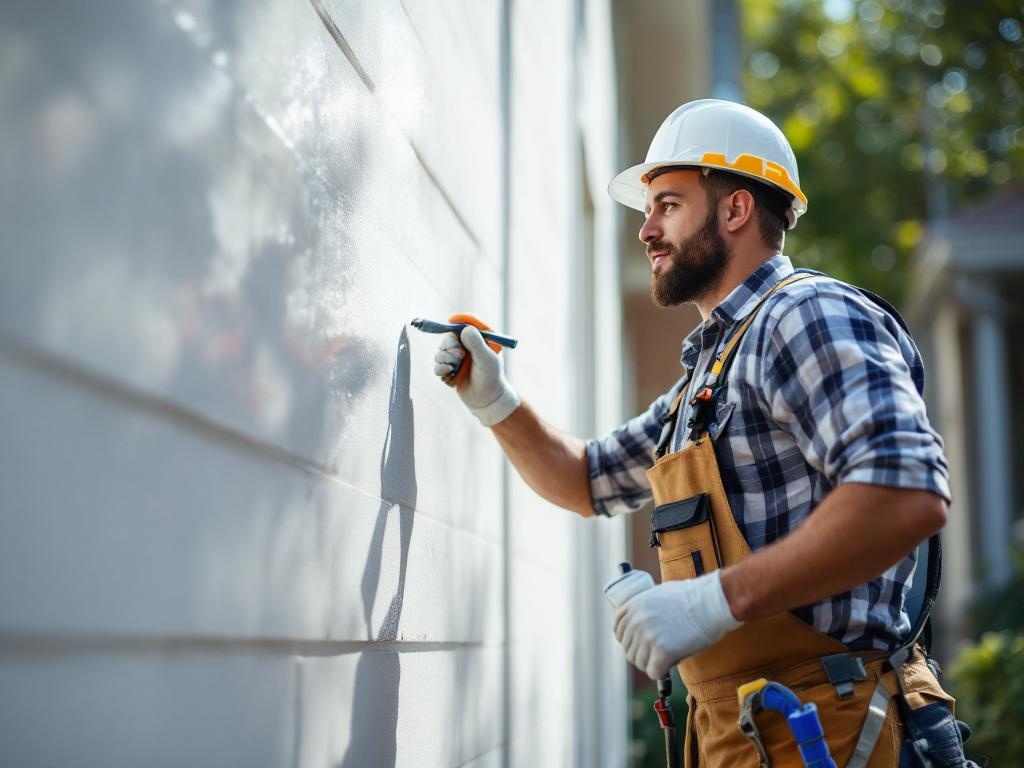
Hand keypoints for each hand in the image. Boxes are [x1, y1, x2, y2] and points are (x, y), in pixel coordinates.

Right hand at [434, 325, 519, 425]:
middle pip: (450, 336)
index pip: (469, 323)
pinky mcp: (450, 368)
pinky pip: (438, 363)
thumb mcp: (486, 360)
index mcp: (482, 339)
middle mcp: (469, 345)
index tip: (451, 321)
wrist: (486, 400)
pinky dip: (441, 368)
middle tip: (458, 355)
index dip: (459, 320)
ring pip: (441, 350)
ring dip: (444, 358)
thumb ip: (476, 344)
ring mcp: (458, 357)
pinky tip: (449, 374)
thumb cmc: (491, 378)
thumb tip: (464, 329)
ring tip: (453, 368)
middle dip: (450, 345)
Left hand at [613, 570, 741, 679]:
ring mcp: (648, 637)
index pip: (618, 630)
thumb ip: (646, 607)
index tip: (638, 644)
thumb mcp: (659, 594)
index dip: (627, 640)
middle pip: (628, 649)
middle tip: (657, 653)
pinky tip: (668, 666)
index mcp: (633, 605)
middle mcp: (636, 621)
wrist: (711, 602)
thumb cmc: (692, 597)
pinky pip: (653, 672)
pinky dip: (660, 672)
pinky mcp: (662, 652)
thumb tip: (640, 623)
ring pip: (639, 662)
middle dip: (642, 653)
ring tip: (664, 658)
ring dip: (651, 663)